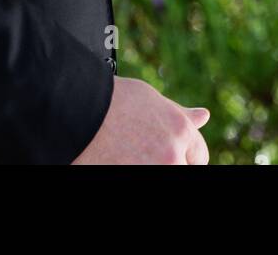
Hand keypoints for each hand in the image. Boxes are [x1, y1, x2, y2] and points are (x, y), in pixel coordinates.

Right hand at [72, 77, 210, 164]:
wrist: (73, 110)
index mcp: (180, 130)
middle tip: (145, 154)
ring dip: (150, 166)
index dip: (185, 154)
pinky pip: (142, 177)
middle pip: (184, 168)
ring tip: (128, 156)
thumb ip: (179, 114)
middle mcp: (171, 154)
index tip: (172, 154)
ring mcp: (152, 171)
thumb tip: (203, 117)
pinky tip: (118, 161)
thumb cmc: (110, 101)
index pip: (199, 156)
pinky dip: (131, 169)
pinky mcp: (130, 178)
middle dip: (171, 162)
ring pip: (166, 173)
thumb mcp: (151, 100)